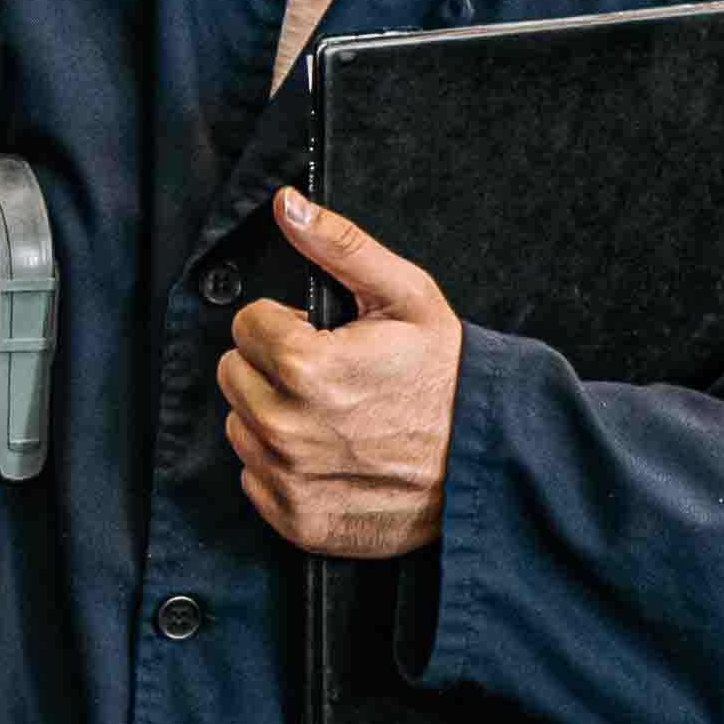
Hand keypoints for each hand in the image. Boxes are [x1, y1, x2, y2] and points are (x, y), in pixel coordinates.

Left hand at [224, 188, 460, 558]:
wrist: (489, 461)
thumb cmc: (449, 375)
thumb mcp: (405, 294)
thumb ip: (338, 245)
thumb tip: (286, 204)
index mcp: (304, 367)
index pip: (245, 326)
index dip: (285, 325)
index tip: (323, 338)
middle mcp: (287, 429)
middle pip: (234, 375)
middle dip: (273, 368)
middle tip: (330, 375)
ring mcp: (289, 480)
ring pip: (240, 426)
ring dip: (273, 415)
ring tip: (332, 415)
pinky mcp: (296, 520)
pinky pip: (254, 479)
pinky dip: (283, 466)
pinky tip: (330, 455)